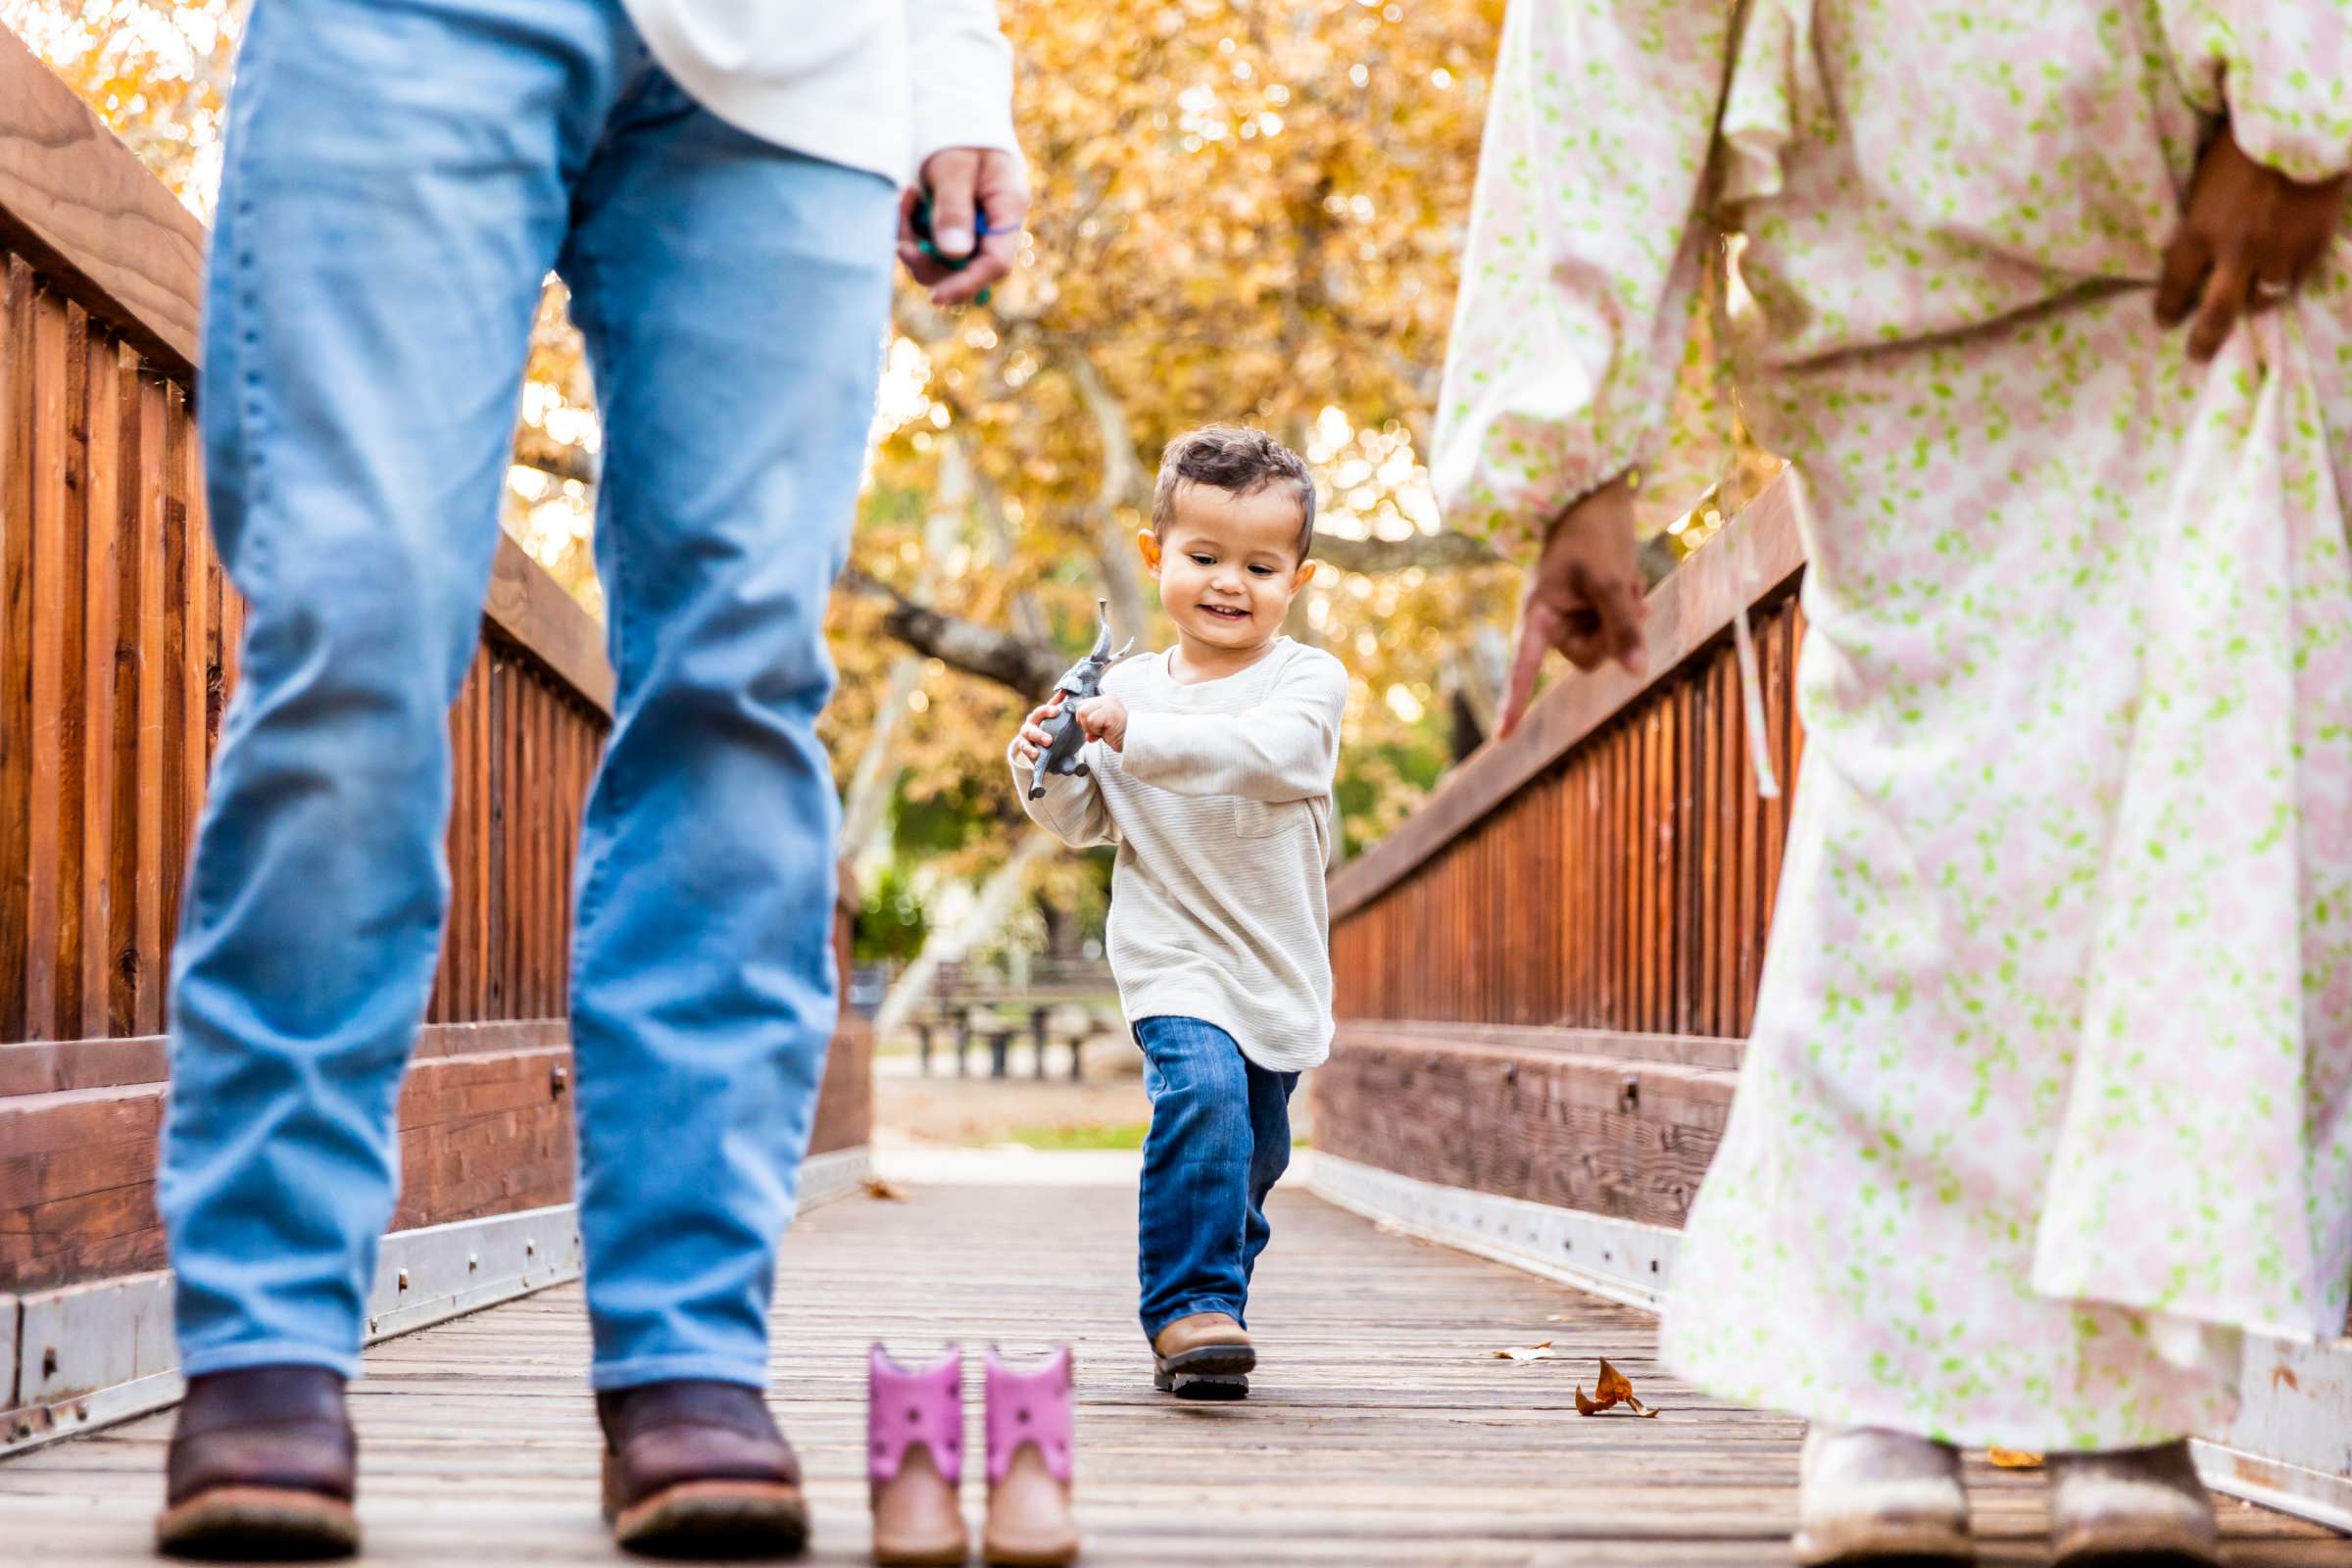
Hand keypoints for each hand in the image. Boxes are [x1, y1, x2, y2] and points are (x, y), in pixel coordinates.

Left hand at [899, 147, 1029, 305]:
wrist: (956, 112)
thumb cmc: (961, 133)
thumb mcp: (955, 166)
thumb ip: (954, 208)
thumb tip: (953, 254)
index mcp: (1007, 209)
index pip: (996, 263)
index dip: (967, 283)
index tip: (936, 297)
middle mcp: (992, 227)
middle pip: (965, 271)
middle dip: (929, 261)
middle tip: (902, 239)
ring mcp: (972, 229)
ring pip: (941, 262)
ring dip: (915, 242)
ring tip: (906, 199)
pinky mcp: (951, 227)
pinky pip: (928, 246)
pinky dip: (910, 230)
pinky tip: (908, 199)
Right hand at [1012, 699, 1061, 765]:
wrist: (1045, 743)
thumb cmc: (1052, 726)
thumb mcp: (1056, 715)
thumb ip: (1060, 703)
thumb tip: (1067, 689)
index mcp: (1037, 716)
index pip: (1041, 711)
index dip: (1048, 711)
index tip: (1057, 711)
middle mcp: (1029, 726)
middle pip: (1031, 729)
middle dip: (1039, 734)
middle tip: (1049, 740)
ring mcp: (1025, 739)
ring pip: (1026, 742)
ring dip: (1032, 747)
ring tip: (1039, 752)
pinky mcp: (1026, 751)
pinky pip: (1026, 752)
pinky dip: (1030, 754)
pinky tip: (1036, 756)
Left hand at [1076, 695, 1128, 751]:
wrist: (1134, 740)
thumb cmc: (1119, 734)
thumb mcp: (1102, 727)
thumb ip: (1091, 725)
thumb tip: (1087, 735)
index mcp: (1105, 700)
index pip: (1082, 705)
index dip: (1083, 719)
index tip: (1094, 728)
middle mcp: (1106, 699)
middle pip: (1081, 708)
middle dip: (1085, 724)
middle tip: (1098, 731)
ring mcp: (1108, 704)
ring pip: (1084, 713)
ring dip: (1090, 728)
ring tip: (1103, 731)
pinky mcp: (1109, 712)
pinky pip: (1091, 720)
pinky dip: (1095, 730)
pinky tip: (1106, 732)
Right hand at [1499, 475, 1647, 737]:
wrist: (1600, 496)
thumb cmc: (1595, 533)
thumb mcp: (1611, 579)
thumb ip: (1623, 625)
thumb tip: (1637, 674)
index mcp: (1537, 614)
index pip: (1524, 667)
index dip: (1515, 702)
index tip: (1501, 738)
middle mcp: (1549, 621)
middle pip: (1588, 659)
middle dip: (1614, 632)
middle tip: (1625, 595)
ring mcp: (1570, 616)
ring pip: (1608, 645)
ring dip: (1626, 615)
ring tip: (1624, 579)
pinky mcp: (1589, 609)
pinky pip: (1616, 628)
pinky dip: (1628, 609)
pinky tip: (1629, 584)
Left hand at [2158, 126, 2347, 360]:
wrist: (2305, 128)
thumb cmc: (2245, 142)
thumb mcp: (2206, 179)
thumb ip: (2201, 217)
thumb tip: (2195, 242)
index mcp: (2201, 232)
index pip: (2175, 284)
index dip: (2168, 307)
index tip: (2165, 320)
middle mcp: (2237, 252)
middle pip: (2216, 313)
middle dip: (2204, 339)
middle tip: (2197, 354)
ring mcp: (2278, 253)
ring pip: (2262, 300)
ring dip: (2252, 304)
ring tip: (2247, 305)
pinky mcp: (2313, 247)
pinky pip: (2297, 279)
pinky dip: (2287, 282)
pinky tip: (2282, 279)